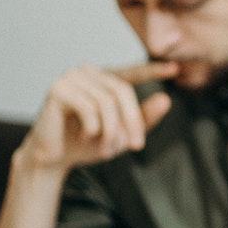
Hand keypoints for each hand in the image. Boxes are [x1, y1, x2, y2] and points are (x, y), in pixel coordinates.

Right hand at [18, 61, 178, 171]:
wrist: (52, 159)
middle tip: (135, 146)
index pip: (132, 72)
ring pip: (107, 102)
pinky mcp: (58, 90)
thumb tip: (165, 100)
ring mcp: (71, 78)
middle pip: (122, 91)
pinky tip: (86, 137)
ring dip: (112, 131)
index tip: (175, 69)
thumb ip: (142, 119)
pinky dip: (94, 129)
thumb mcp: (120, 134)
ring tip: (107, 149)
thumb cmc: (86, 143)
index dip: (152, 71)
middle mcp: (88, 72)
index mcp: (103, 79)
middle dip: (132, 121)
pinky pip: (88, 108)